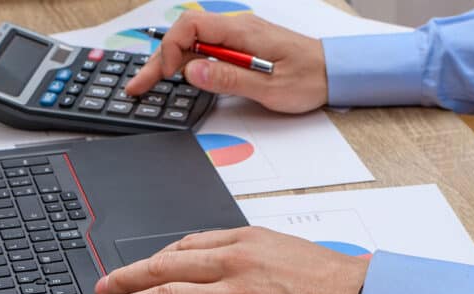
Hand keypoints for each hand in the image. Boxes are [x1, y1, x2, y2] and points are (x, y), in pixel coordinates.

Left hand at [82, 227, 368, 293]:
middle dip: (121, 281)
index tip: (130, 271)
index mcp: (245, 241)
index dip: (148, 261)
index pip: (183, 247)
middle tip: (96, 291)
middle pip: (161, 270)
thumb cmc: (336, 284)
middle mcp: (234, 263)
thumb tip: (218, 268)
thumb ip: (250, 257)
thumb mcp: (287, 251)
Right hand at [125, 13, 328, 113]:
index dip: (171, 50)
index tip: (168, 75)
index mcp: (242, 32)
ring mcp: (238, 37)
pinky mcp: (241, 47)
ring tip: (149, 84)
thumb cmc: (310, 78)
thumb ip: (230, 79)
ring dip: (169, 63)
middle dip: (158, 61)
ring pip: (193, 43)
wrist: (335, 72)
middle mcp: (237, 28)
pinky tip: (177, 77)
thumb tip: (193, 70)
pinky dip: (187, 63)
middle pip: (185, 36)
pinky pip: (207, 49)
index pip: (191, 27)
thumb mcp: (270, 87)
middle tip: (138, 86)